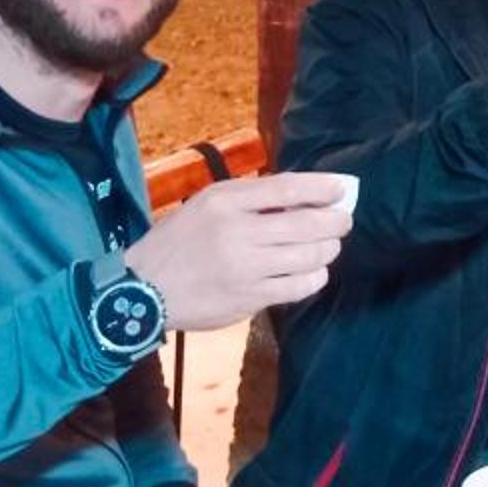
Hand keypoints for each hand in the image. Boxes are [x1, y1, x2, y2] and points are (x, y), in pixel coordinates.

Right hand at [124, 173, 353, 331]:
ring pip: (308, 257)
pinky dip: (314, 278)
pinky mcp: (248, 298)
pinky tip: (313, 273)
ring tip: (329, 247)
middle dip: (335, 222)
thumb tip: (302, 198)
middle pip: (307, 224)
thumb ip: (249, 199)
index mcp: (225, 201)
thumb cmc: (179, 241)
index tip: (341, 189)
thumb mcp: (206, 205)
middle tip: (344, 221)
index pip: (286, 188)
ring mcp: (244, 267)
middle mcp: (237, 232)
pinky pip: (297, 287)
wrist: (144, 289)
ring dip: (328, 250)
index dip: (321, 188)